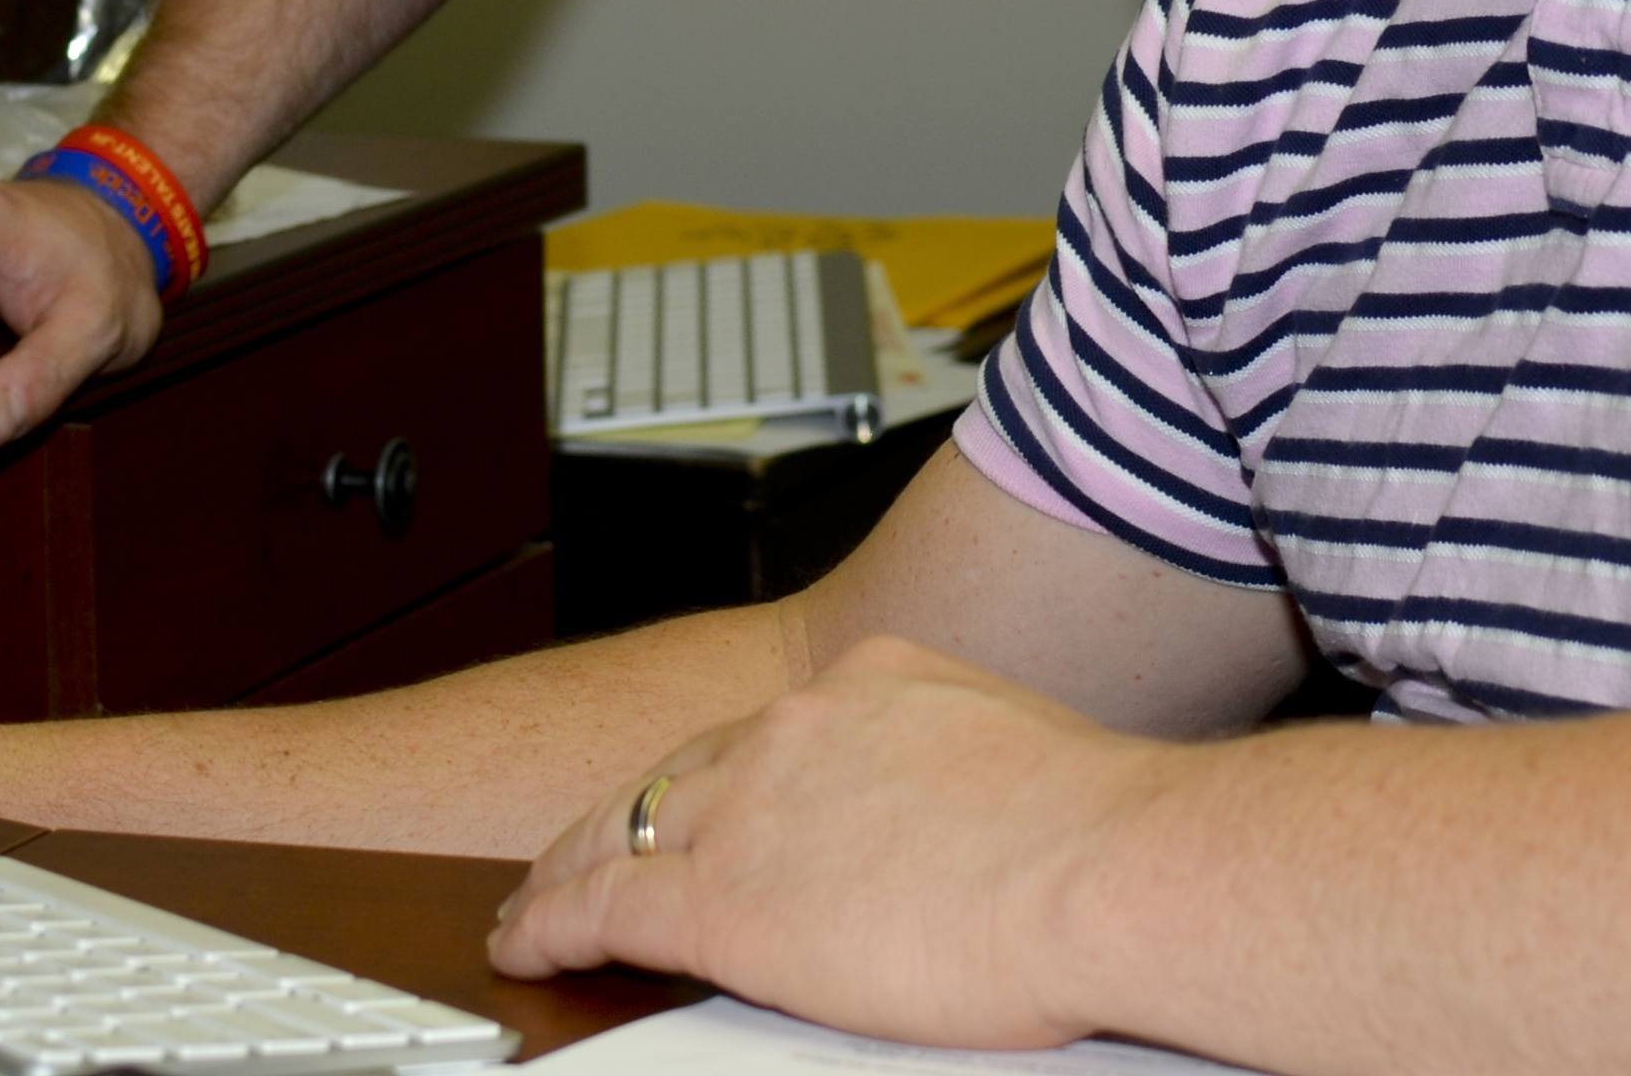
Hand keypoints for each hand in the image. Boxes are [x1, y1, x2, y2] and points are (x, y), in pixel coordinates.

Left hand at [489, 636, 1169, 1049]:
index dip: (714, 779)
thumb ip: (956, 780)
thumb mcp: (1015, 759)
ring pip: (619, 830)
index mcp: (870, 686)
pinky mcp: (723, 901)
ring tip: (535, 903)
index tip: (699, 805)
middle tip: (580, 848)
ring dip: (568, 866)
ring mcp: (751, 809)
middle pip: (676, 773)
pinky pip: (603, 907)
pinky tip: (528, 943)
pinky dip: (552, 924)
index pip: (761, 736)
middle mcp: (795, 729)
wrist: (1102, 865)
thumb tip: (964, 831)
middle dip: (625, 814)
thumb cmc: (1099, 835)